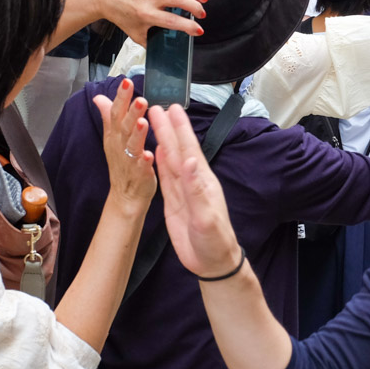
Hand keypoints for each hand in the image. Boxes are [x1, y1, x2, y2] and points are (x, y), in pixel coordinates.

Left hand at [93, 0, 205, 44]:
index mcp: (146, 15)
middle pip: (178, 0)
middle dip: (195, 7)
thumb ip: (149, 41)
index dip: (188, 27)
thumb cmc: (120, 14)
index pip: (172, 21)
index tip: (198, 31)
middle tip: (202, 14)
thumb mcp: (134, 32)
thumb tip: (163, 50)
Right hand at [94, 78, 156, 215]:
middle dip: (131, 112)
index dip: (121, 98)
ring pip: (132, 145)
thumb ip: (109, 116)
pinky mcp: (140, 175)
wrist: (125, 195)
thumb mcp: (112, 137)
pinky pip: (141, 167)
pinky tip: (149, 154)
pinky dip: (144, 161)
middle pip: (124, 126)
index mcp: (116, 135)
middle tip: (140, 99)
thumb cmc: (122, 163)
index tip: (126, 82)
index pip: (116, 112)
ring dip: (137, 134)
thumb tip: (99, 97)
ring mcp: (130, 160)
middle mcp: (121, 145)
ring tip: (143, 122)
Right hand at [149, 103, 242, 277]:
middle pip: (177, 149)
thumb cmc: (214, 241)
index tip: (172, 108)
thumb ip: (197, 189)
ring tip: (155, 121)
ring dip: (163, 140)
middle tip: (156, 106)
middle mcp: (193, 182)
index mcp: (201, 182)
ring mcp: (184, 191)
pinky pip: (166, 177)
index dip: (180, 129)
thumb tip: (191, 161)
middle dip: (168, 128)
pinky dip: (161, 162)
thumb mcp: (206, 217)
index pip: (188, 149)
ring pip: (170, 159)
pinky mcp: (175, 202)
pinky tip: (157, 151)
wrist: (212, 262)